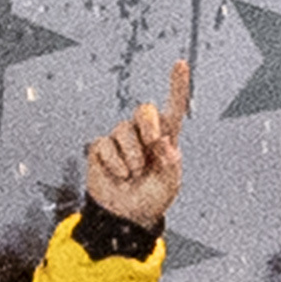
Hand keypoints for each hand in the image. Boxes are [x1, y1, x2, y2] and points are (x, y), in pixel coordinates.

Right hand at [78, 58, 190, 229]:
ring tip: (133, 174)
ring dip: (131, 156)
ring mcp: (120, 140)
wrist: (124, 217)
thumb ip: (171, 164)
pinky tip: (119, 174)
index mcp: (165, 138)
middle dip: (149, 124)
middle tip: (154, 143)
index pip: (173, 108)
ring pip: (124, 131)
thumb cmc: (151, 198)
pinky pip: (105, 145)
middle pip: (144, 110)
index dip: (177, 86)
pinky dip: (114, 162)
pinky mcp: (100, 149)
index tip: (180, 64)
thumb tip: (163, 143)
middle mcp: (142, 134)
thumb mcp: (170, 185)